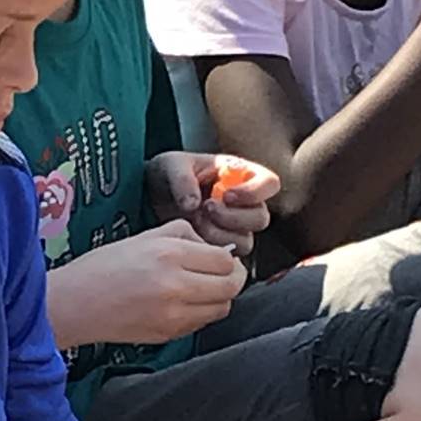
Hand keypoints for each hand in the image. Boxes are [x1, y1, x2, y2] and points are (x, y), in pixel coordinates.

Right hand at [55, 222, 246, 345]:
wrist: (72, 304)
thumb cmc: (102, 267)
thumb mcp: (143, 237)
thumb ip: (183, 235)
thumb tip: (213, 249)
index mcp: (169, 254)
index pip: (224, 260)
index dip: (228, 259)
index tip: (222, 259)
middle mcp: (175, 285)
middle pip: (230, 286)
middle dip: (231, 279)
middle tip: (222, 275)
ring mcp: (172, 314)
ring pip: (221, 308)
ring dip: (218, 298)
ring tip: (202, 291)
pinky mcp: (166, 334)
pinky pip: (199, 324)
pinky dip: (199, 314)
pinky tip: (182, 305)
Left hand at [157, 152, 277, 256]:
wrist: (151, 197)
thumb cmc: (167, 174)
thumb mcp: (171, 165)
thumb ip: (182, 178)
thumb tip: (193, 204)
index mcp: (240, 175)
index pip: (269, 183)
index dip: (254, 192)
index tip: (227, 195)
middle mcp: (244, 203)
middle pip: (260, 218)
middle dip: (232, 218)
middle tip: (206, 209)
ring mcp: (233, 227)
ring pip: (246, 240)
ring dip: (220, 235)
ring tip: (196, 222)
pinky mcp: (220, 245)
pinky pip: (228, 256)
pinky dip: (211, 249)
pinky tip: (193, 237)